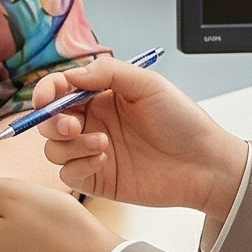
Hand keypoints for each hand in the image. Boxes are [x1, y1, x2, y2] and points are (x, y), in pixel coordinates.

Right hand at [33, 54, 246, 225]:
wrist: (206, 165)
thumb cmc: (183, 122)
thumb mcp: (148, 84)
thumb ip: (108, 72)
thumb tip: (72, 75)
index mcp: (100, 96)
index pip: (60, 89)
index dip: (46, 92)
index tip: (45, 99)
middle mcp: (92, 122)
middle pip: (48, 121)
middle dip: (52, 122)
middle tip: (73, 126)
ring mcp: (93, 152)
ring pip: (53, 148)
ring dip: (70, 145)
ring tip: (101, 144)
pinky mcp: (98, 179)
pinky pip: (68, 174)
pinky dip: (79, 165)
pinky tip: (104, 159)